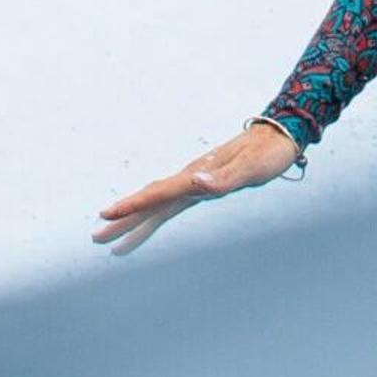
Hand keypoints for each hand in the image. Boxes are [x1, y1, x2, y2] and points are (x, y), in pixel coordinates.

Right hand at [93, 121, 300, 255]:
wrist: (280, 135)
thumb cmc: (267, 153)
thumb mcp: (250, 168)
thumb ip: (224, 177)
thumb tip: (197, 182)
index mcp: (196, 175)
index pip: (158, 193)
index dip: (133, 205)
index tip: (107, 215)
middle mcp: (191, 178)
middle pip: (150, 203)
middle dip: (124, 220)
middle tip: (96, 237)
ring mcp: (195, 182)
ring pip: (158, 205)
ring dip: (135, 222)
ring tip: (112, 241)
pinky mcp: (204, 185)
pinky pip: (172, 204)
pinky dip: (156, 216)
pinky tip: (150, 222)